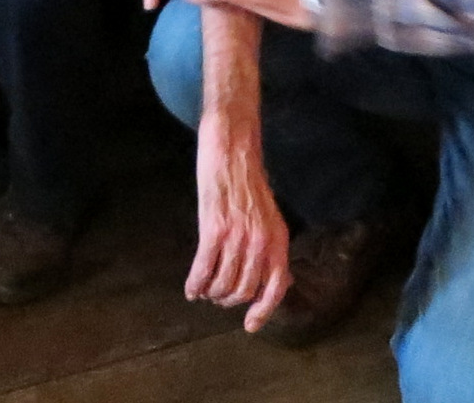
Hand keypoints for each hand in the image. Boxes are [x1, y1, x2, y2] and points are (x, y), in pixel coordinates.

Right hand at [188, 113, 291, 330]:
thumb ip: (272, 247)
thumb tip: (282, 281)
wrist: (232, 148)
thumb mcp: (270, 215)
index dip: (263, 311)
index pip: (276, 286)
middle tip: (218, 295)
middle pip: (245, 290)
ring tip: (205, 290)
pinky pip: (203, 270)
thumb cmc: (248, 181)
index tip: (250, 325)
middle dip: (229, 299)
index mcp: (277, 237)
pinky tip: (191, 288)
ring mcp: (237, 236)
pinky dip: (196, 284)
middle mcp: (260, 240)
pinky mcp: (213, 230)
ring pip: (223, 284)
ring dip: (212, 292)